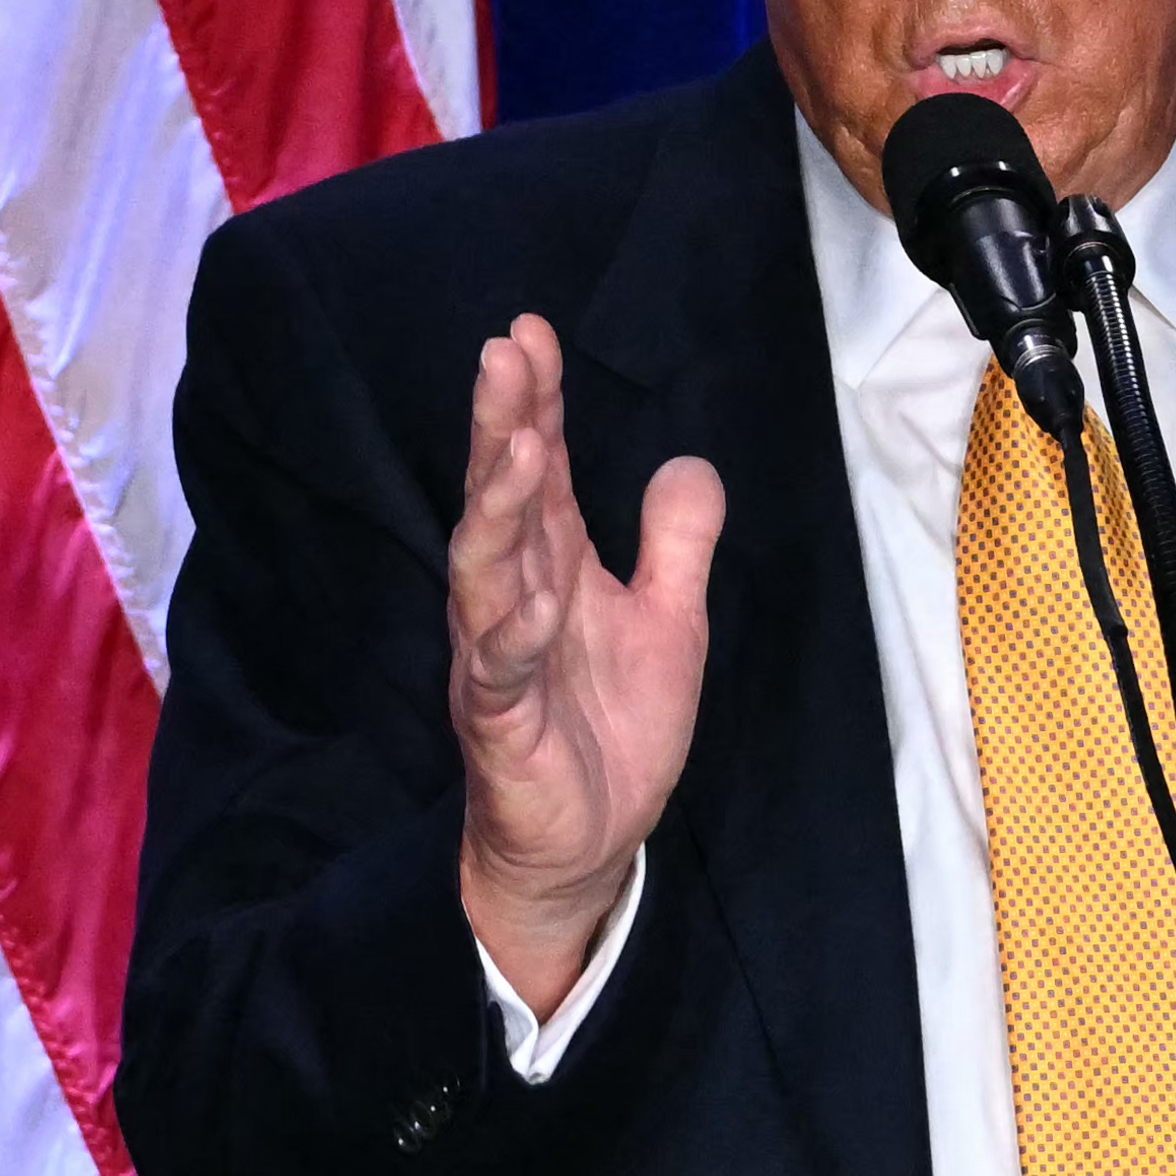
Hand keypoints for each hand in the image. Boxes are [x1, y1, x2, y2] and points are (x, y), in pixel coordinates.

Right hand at [449, 313, 720, 1016]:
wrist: (587, 844)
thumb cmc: (613, 729)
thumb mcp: (670, 622)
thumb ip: (676, 543)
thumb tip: (690, 461)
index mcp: (552, 567)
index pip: (539, 469)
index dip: (536, 402)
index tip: (530, 331)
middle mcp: (513, 599)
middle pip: (501, 499)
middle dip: (500, 426)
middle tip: (503, 354)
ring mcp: (498, 659)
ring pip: (484, 572)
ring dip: (499, 510)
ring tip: (517, 448)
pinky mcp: (501, 723)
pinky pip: (502, 671)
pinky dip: (518, 632)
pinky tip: (538, 596)